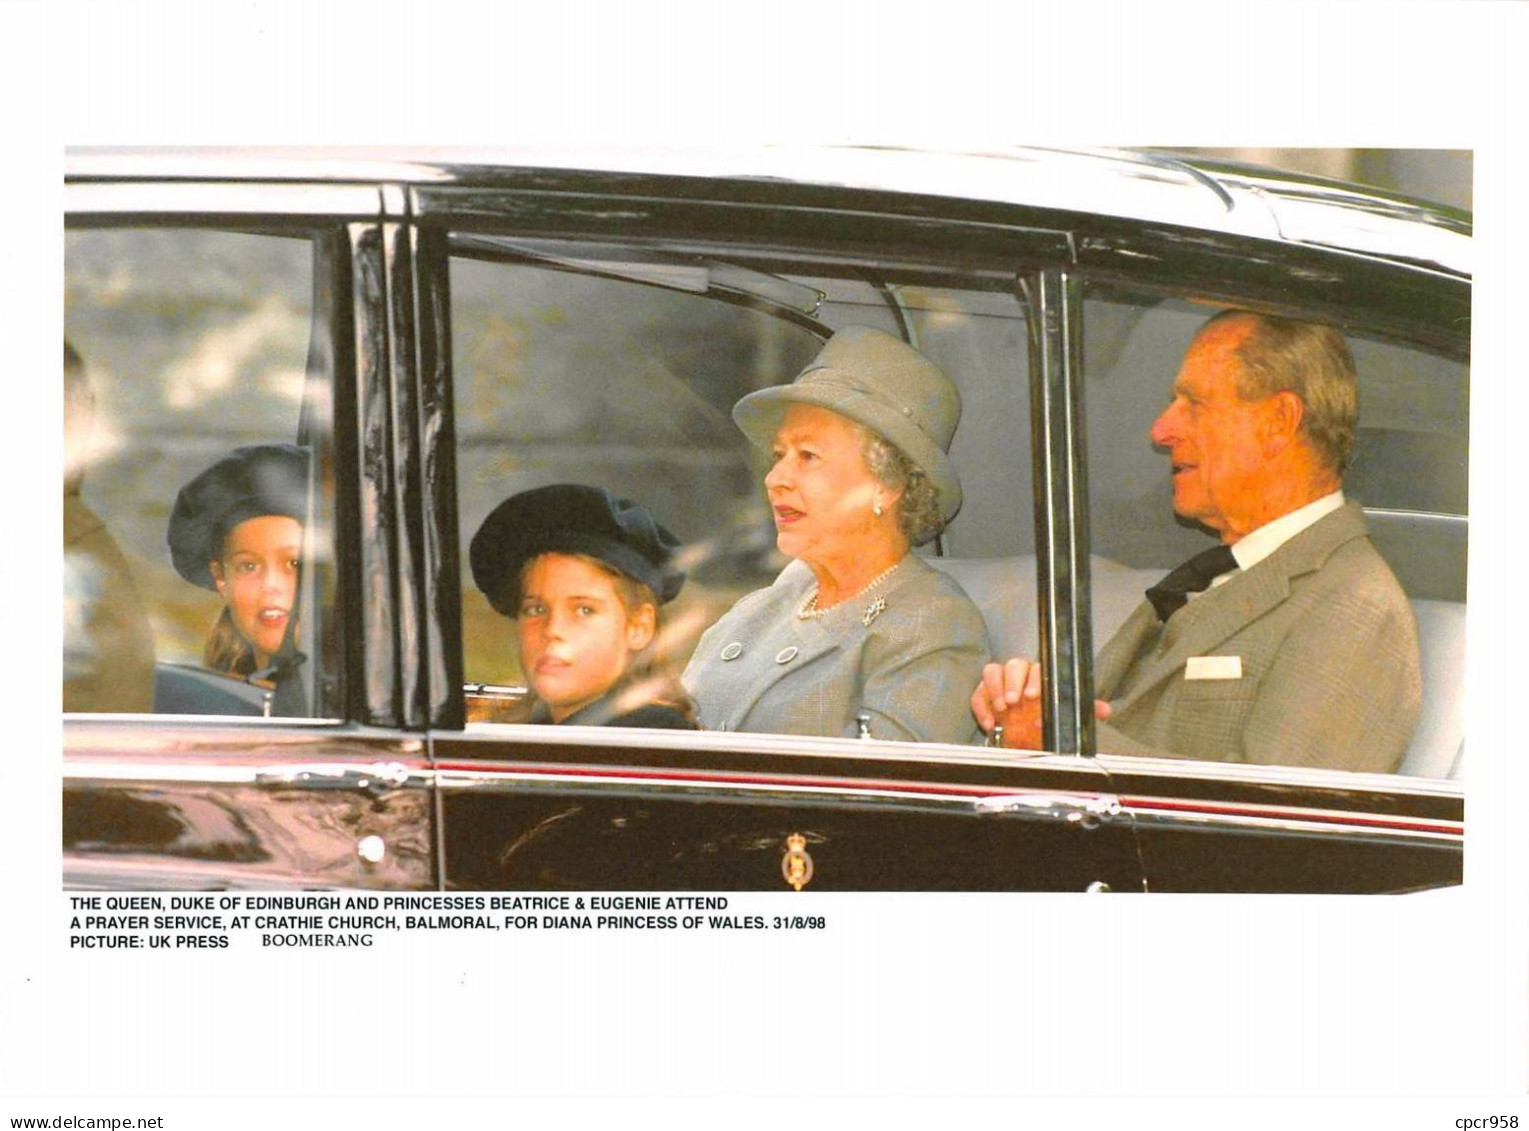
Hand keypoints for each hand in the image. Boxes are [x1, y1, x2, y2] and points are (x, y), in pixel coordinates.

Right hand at [970, 658, 1111, 749]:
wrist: (1023, 737)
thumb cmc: (1043, 720)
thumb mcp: (1064, 714)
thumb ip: (1082, 709)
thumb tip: (1106, 710)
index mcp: (1038, 675)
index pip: (1036, 668)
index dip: (1033, 680)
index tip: (1033, 696)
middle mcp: (1017, 675)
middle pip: (1012, 665)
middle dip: (1013, 683)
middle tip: (1015, 701)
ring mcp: (998, 683)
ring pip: (992, 671)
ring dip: (996, 689)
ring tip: (1002, 709)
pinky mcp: (982, 694)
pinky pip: (977, 694)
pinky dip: (981, 707)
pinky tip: (989, 723)